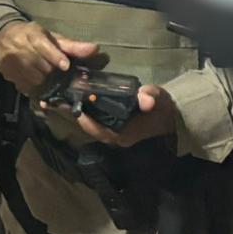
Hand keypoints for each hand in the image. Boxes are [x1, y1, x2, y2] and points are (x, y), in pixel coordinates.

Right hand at [0, 20, 100, 93]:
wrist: (2, 38)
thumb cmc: (32, 37)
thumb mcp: (51, 37)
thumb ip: (72, 46)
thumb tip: (95, 49)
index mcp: (31, 34)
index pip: (42, 44)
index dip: (54, 56)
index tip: (65, 66)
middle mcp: (19, 47)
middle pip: (41, 65)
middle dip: (56, 74)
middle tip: (67, 79)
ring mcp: (12, 63)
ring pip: (35, 79)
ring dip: (48, 84)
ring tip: (54, 82)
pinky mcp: (9, 75)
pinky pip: (27, 88)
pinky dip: (38, 90)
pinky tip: (43, 87)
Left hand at [50, 84, 177, 147]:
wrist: (169, 116)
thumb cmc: (162, 108)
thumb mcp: (159, 101)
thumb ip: (152, 98)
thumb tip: (145, 97)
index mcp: (125, 134)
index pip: (101, 131)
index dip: (88, 122)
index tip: (76, 109)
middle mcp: (116, 136)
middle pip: (91, 127)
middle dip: (77, 114)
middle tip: (64, 98)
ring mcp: (114, 131)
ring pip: (91, 124)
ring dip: (79, 112)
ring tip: (64, 97)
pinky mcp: (112, 125)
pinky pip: (95, 120)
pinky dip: (85, 111)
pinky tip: (76, 98)